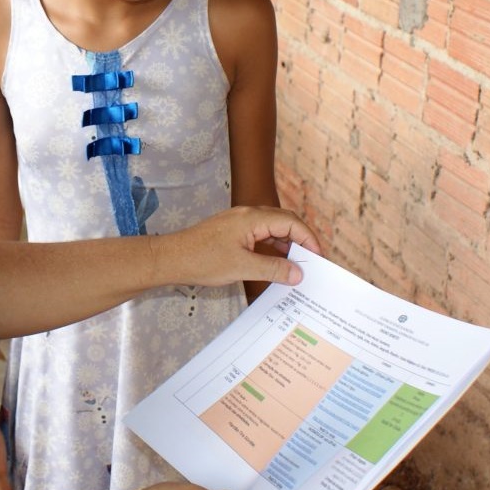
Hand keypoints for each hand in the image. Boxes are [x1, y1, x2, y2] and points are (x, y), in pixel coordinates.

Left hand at [150, 206, 319, 288]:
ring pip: (271, 229)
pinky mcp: (231, 233)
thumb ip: (273, 269)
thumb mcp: (242, 267)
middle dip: (301, 240)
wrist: (170, 258)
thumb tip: (298, 273)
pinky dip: (271, 248)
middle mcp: (248, 215)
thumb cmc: (203, 260)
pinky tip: (276, 264)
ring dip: (286, 245)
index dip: (309, 239)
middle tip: (313, 262)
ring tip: (298, 266)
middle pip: (284, 222)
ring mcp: (239, 223)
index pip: (291, 222)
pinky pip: (259, 236)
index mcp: (253, 217)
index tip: (319, 258)